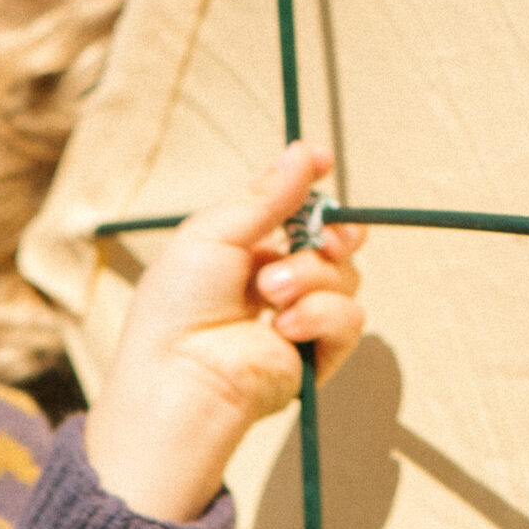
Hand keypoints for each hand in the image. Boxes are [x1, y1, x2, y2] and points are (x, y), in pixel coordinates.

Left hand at [83, 143, 367, 521]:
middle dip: (336, 232)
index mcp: (244, 251)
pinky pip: (350, 318)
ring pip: (344, 276)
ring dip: (311, 277)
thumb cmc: (178, 307)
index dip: (311, 189)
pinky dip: (322, 315)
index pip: (295, 211)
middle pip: (333, 242)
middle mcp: (274, 282)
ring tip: (270, 294)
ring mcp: (298, 318)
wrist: (181, 376)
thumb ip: (267, 196)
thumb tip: (306, 152)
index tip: (323, 162)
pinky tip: (285, 326)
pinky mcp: (316, 354)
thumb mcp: (214, 233)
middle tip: (326, 237)